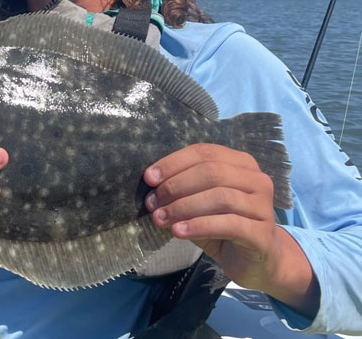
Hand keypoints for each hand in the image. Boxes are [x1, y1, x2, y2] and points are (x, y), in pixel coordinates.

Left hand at [144, 143, 317, 315]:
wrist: (258, 261)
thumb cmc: (224, 227)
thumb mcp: (200, 204)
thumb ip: (183, 191)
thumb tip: (152, 185)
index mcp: (241, 164)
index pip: (204, 153)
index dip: (173, 163)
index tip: (149, 178)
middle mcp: (257, 180)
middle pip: (211, 172)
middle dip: (175, 186)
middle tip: (152, 203)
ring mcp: (264, 206)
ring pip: (220, 197)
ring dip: (183, 207)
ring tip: (160, 218)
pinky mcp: (263, 233)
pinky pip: (229, 224)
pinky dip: (199, 226)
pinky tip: (178, 232)